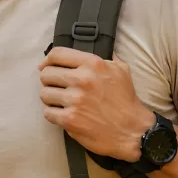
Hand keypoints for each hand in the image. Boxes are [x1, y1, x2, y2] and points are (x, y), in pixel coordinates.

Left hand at [38, 46, 154, 161]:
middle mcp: (82, 79)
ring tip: (61, 102)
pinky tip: (63, 115)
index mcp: (93, 64)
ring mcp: (74, 100)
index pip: (57, 54)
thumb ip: (104, 57)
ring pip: (44, 94)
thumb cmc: (126, 101)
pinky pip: (48, 113)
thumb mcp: (121, 70)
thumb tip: (93, 46)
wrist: (133, 131)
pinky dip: (53, 114)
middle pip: (46, 74)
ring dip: (50, 99)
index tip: (45, 66)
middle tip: (57, 88)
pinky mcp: (69, 119)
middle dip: (50, 81)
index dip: (48, 60)